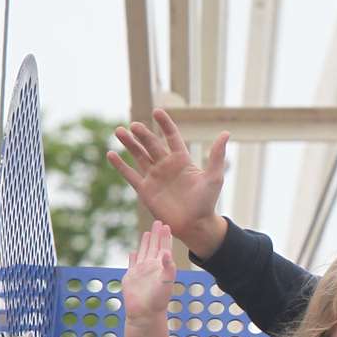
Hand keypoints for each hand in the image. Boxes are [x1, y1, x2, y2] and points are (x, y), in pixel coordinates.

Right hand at [107, 109, 228, 256]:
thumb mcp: (214, 177)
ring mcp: (154, 177)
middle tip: (134, 125)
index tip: (157, 111)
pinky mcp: (145, 190)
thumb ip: (217, 156)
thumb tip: (226, 133)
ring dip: (129, 144)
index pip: (172, 137)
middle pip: (152, 145)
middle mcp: (167, 166)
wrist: (195, 225)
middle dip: (143, 134)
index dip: (165, 124)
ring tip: (119, 131)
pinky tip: (111, 154)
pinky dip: (120, 165)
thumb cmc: (207, 202)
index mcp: (182, 160)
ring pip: (139, 156)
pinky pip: (130, 175)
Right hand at [123, 221, 177, 321]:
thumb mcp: (166, 282)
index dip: (165, 236)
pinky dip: (133, 257)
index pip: (164, 247)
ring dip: (145, 242)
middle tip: (158, 221)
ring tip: (147, 232)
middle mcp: (152, 267)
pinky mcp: (131, 277)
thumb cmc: (158, 300)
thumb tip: (166, 252)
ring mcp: (141, 271)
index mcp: (161, 266)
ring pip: (143, 252)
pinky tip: (133, 251)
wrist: (145, 314)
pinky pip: (132, 264)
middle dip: (156, 234)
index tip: (167, 225)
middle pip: (154, 246)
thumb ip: (168, 267)